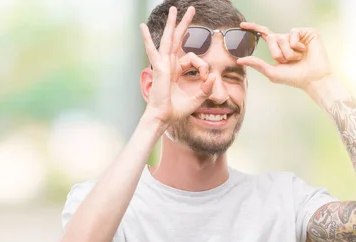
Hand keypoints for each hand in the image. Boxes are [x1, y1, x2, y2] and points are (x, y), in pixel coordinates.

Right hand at [140, 6, 215, 124]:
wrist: (164, 117)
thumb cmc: (177, 109)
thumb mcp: (197, 97)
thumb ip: (207, 87)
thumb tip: (213, 76)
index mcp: (176, 70)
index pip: (193, 58)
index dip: (202, 66)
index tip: (205, 79)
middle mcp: (169, 64)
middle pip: (177, 39)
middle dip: (184, 23)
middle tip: (191, 9)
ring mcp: (163, 64)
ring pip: (168, 39)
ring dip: (172, 23)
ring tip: (174, 9)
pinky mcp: (159, 68)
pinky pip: (153, 50)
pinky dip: (147, 39)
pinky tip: (141, 27)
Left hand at [236, 22, 331, 89]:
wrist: (312, 79)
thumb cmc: (294, 78)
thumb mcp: (272, 72)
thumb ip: (256, 64)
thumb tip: (239, 60)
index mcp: (279, 47)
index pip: (264, 34)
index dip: (253, 27)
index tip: (242, 25)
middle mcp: (287, 39)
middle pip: (272, 38)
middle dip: (278, 53)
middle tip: (289, 61)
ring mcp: (298, 35)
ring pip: (282, 38)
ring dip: (288, 53)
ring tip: (298, 58)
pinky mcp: (308, 32)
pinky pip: (293, 33)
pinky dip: (296, 45)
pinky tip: (305, 51)